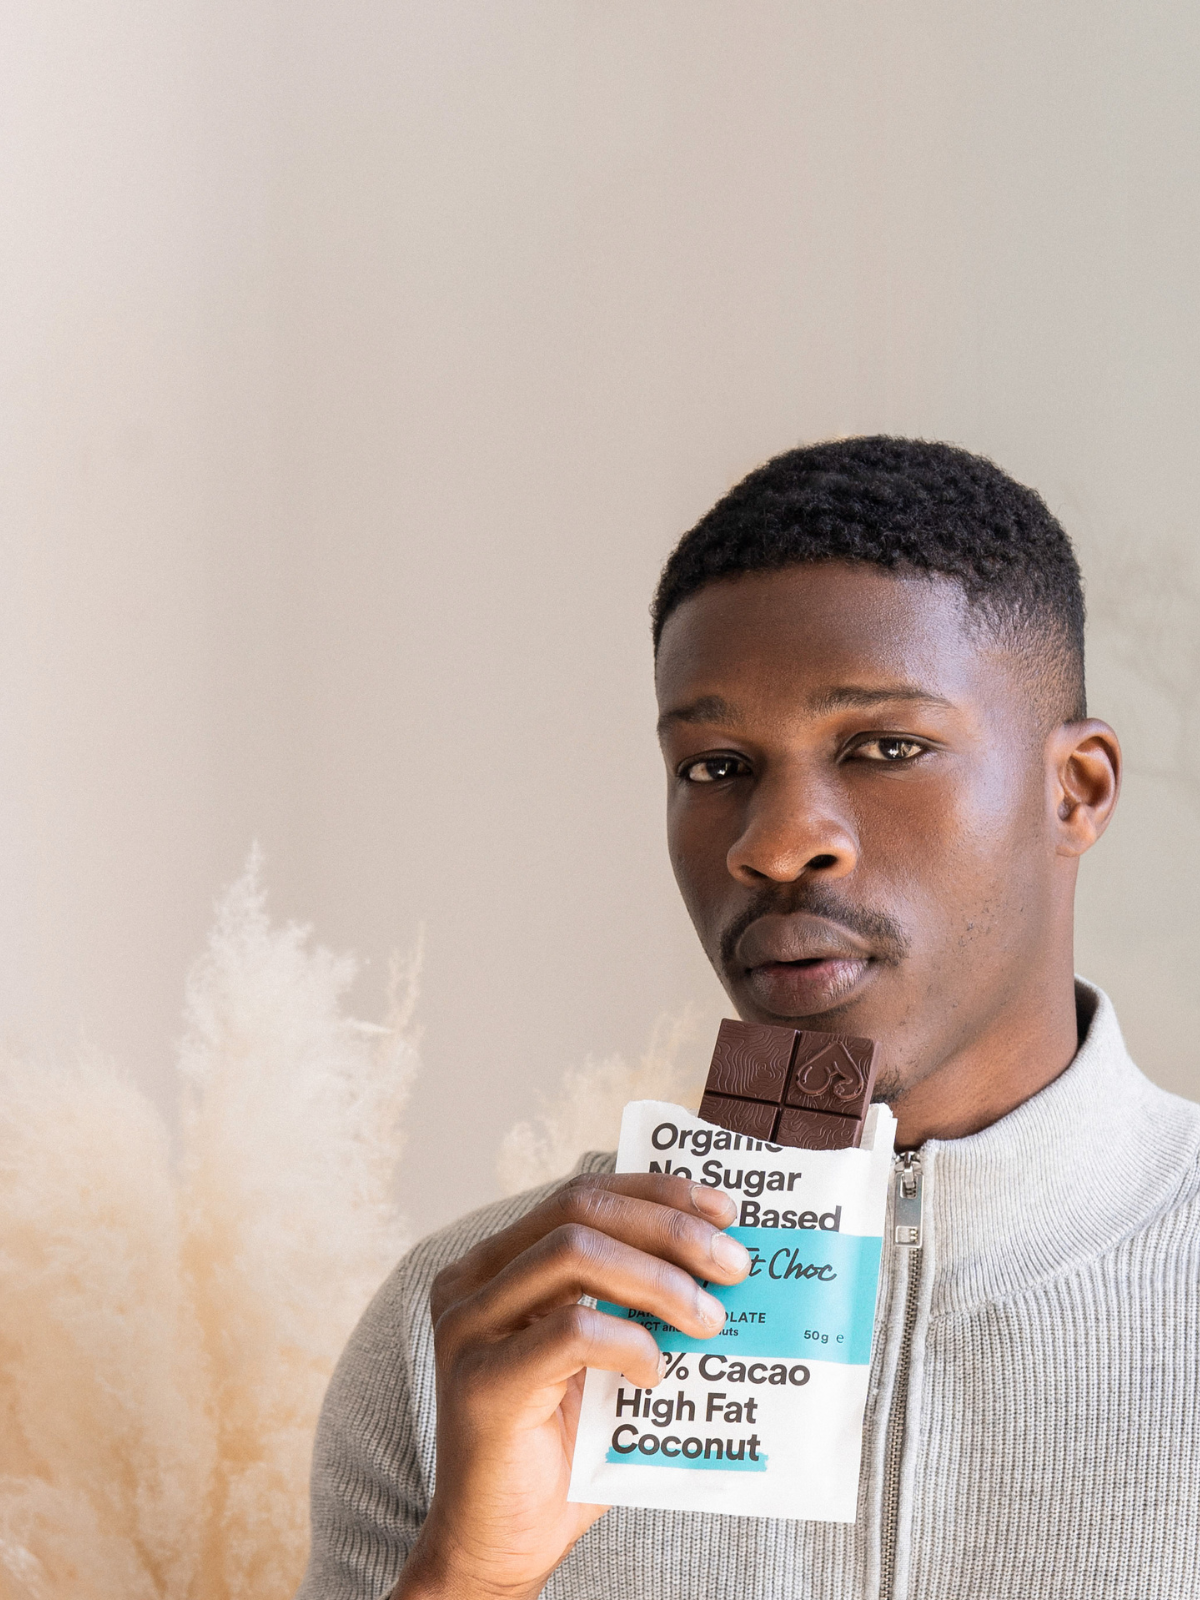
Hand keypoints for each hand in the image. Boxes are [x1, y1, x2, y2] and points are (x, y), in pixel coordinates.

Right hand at [390, 1171, 749, 1599]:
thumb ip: (632, 1306)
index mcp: (497, 1265)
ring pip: (574, 1254)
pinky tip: (655, 1372)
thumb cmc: (562, 1452)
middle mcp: (472, 1283)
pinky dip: (629, 1341)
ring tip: (709, 1318)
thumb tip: (718, 1265)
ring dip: (659, 1280)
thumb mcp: (602, 1359)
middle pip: (580, 1210)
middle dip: (669, 1228)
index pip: (582, 1195)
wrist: (500, 1548)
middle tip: (733, 1266)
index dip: (656, 1192)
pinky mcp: (481, 1382)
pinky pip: (571, 1330)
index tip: (722, 1208)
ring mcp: (469, 1328)